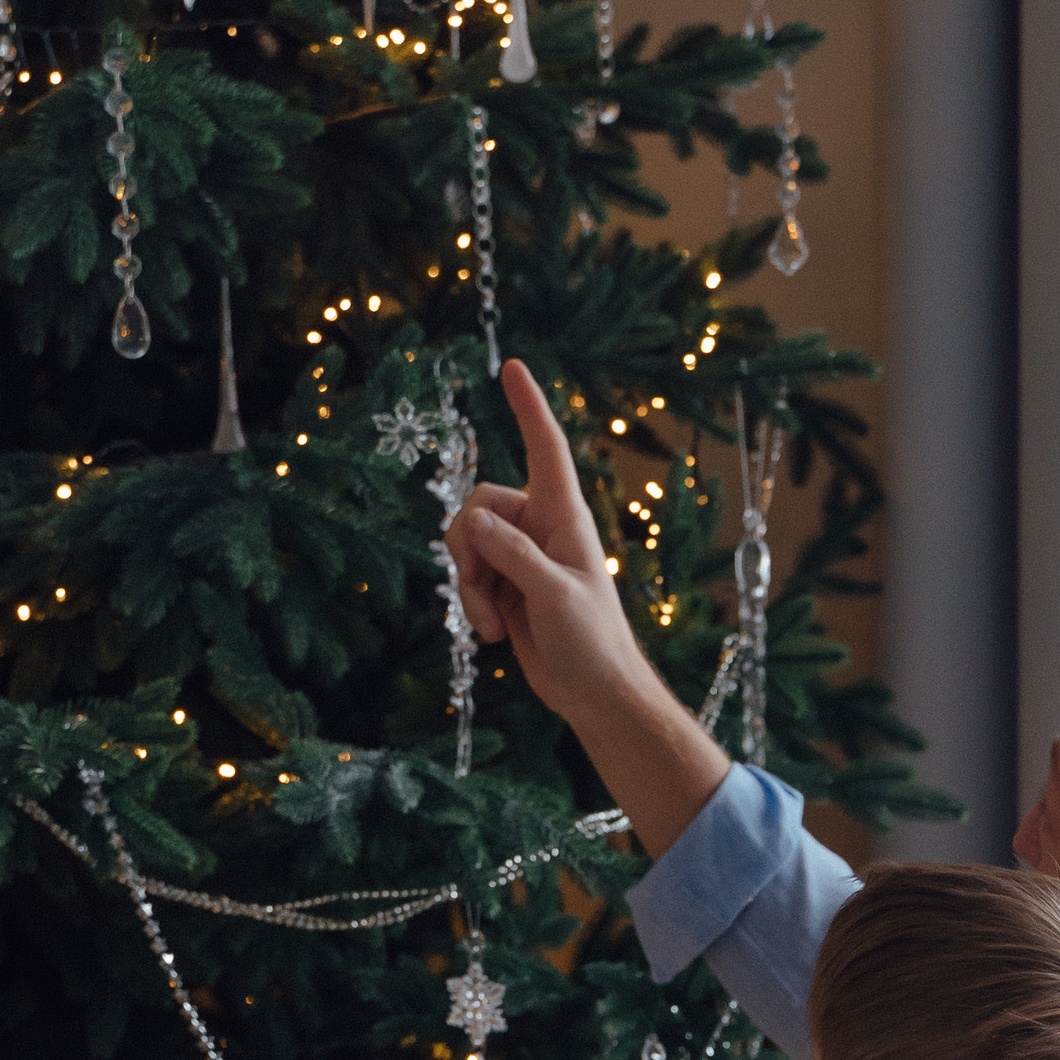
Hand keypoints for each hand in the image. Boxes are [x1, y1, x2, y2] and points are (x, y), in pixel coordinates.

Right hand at [449, 359, 649, 714]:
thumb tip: (473, 521)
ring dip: (467, 585)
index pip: (544, 449)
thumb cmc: (591, 643)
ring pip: (465, 543)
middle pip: (478, 505)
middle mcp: (539, 528)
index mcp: (563, 517)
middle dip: (467, 548)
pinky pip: (467, 575)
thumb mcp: (554, 596)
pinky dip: (471, 603)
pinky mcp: (504, 586)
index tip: (513, 367)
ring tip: (489, 624)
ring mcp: (520, 557)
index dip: (529, 408)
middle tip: (480, 591)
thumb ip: (513, 555)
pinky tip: (492, 633)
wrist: (594, 692)